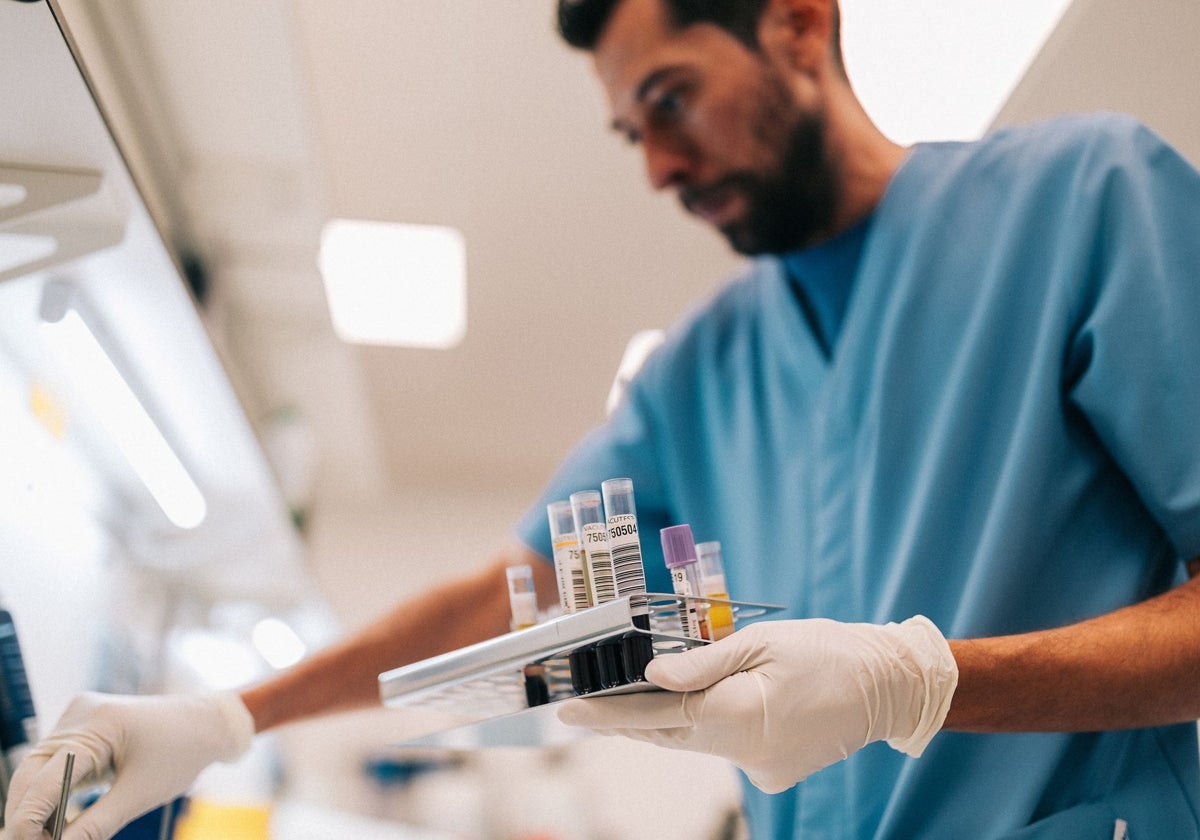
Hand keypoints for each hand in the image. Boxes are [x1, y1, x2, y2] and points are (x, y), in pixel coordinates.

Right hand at [3, 692, 254, 839]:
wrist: (209, 723)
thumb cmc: (182, 752)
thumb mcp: (139, 794)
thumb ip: (96, 825)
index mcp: (98, 722)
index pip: (45, 776)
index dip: (28, 818)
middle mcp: (81, 713)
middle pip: (33, 771)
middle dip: (27, 814)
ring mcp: (80, 718)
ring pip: (39, 769)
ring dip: (36, 806)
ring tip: (42, 838)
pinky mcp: (84, 728)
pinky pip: (55, 764)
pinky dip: (51, 793)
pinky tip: (52, 823)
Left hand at [557, 616, 956, 792]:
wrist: (890, 687)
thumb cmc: (828, 652)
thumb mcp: (761, 642)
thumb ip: (702, 661)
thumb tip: (652, 673)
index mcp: (735, 714)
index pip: (653, 716)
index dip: (607, 713)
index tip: (568, 711)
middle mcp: (742, 751)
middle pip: (666, 736)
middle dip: (626, 720)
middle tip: (585, 708)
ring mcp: (760, 770)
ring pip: (695, 743)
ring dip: (667, 722)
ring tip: (636, 698)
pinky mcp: (774, 774)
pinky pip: (728, 748)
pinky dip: (712, 727)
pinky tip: (710, 704)